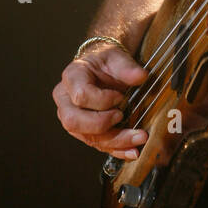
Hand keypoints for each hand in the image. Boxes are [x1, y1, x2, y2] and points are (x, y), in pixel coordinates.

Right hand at [52, 43, 148, 158]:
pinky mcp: (84, 131)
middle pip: (74, 121)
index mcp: (72, 77)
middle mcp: (66, 100)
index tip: (120, 96)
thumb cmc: (106, 61)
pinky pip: (97, 144)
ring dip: (115, 141)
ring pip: (87, 137)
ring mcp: (73, 117)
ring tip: (139, 138)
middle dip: (102, 124)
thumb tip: (140, 76)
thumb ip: (127, 66)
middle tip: (122, 116)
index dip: (102, 100)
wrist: (104, 68)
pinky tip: (132, 151)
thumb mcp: (116, 57)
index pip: (80, 95)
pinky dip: (117, 149)